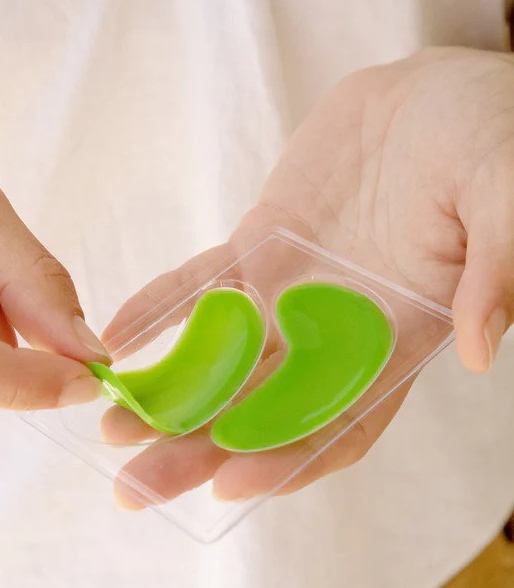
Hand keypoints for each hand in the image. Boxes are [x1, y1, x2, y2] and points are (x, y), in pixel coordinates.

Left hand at [102, 47, 513, 507]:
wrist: (427, 98)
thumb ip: (496, 272)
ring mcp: (291, 293)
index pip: (342, 424)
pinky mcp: (257, 249)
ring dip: (168, 397)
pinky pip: (199, 286)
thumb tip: (479, 349)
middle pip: (262, 410)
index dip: (289, 461)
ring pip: (222, 361)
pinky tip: (115, 339)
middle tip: (135, 489)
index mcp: (400, 340)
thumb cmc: (484, 143)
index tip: (228, 486)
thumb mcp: (507, 199)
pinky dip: (158, 312)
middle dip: (199, 452)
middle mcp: (337, 333)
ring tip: (112, 430)